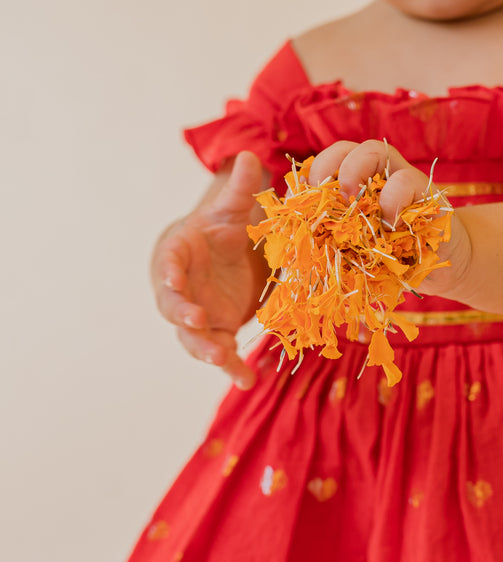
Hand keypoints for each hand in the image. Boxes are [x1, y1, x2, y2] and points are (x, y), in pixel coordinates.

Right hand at [151, 151, 268, 388]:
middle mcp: (179, 290)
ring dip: (207, 350)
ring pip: (193, 338)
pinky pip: (220, 354)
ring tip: (224, 362)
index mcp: (178, 255)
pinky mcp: (214, 334)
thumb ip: (240, 189)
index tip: (175, 282)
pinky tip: (246, 379)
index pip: (168, 265)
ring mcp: (195, 315)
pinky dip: (231, 368)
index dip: (170, 275)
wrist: (218, 258)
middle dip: (185, 317)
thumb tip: (247, 155)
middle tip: (199, 323)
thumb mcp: (232, 211)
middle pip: (174, 308)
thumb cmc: (218, 231)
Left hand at [308, 140, 471, 297]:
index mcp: (359, 186)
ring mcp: (403, 179)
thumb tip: (299, 232)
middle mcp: (379, 175)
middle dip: (329, 166)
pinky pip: (405, 182)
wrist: (440, 269)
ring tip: (353, 205)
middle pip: (348, 147)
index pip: (329, 162)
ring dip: (355, 172)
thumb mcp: (357, 249)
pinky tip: (389, 226)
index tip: (304, 199)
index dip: (314, 173)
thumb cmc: (393, 258)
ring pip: (376, 151)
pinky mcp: (427, 194)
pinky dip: (391, 201)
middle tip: (327, 198)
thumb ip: (334, 237)